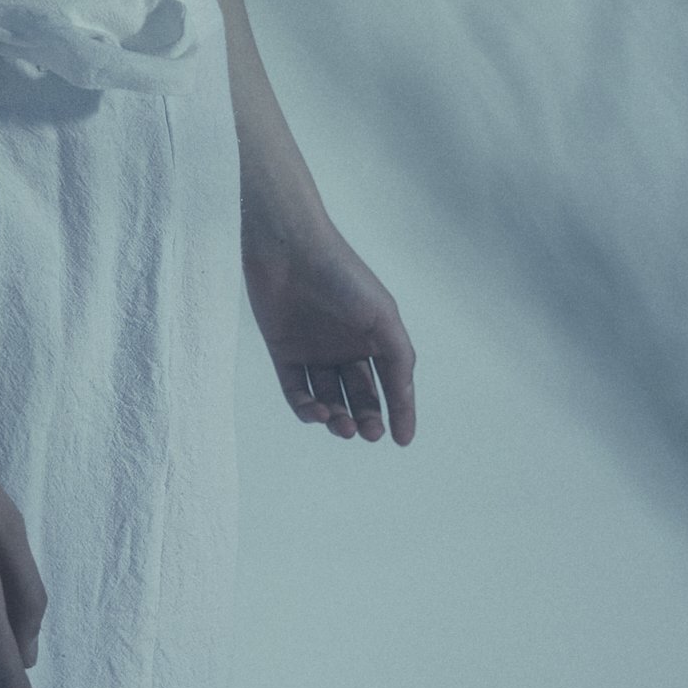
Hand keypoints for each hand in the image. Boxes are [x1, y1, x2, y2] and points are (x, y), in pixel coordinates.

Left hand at [246, 219, 416, 443]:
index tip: (401, 439)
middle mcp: (345, 346)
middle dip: (366, 419)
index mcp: (374, 337)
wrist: (289, 248)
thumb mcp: (383, 318)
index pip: (390, 384)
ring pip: (328, 399)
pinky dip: (307, 409)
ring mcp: (313, 351)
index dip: (399, 412)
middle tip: (368, 432)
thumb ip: (398, 359)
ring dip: (337, 418)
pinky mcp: (283, 352)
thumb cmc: (342, 275)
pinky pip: (296, 391)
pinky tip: (318, 412)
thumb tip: (403, 401)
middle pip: (360, 397)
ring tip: (341, 424)